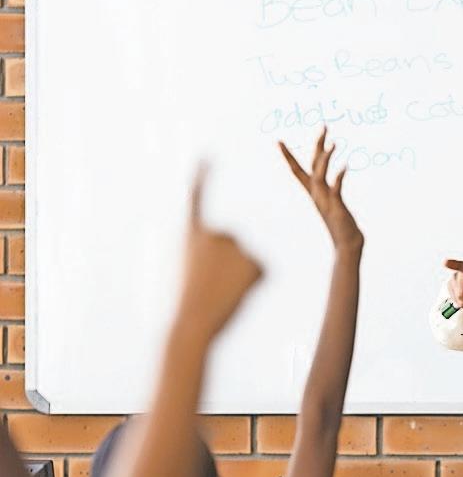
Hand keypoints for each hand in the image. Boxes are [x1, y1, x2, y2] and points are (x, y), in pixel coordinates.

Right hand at [176, 165, 262, 340]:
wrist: (192, 322)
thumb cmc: (187, 302)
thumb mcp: (188, 271)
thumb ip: (204, 254)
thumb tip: (230, 254)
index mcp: (192, 232)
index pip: (198, 196)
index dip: (203, 175)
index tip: (206, 153)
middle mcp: (216, 232)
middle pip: (232, 243)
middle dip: (227, 264)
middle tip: (211, 283)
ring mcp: (237, 245)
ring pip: (246, 260)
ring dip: (239, 276)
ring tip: (222, 290)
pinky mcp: (257, 261)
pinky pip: (260, 272)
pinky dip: (253, 284)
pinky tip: (237, 292)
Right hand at [279, 127, 363, 253]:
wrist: (347, 245)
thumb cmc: (343, 226)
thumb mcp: (334, 204)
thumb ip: (332, 193)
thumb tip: (334, 182)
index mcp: (314, 192)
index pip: (297, 170)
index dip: (288, 156)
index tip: (278, 141)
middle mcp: (317, 194)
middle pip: (312, 165)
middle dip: (318, 145)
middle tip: (324, 126)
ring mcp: (325, 200)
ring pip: (319, 174)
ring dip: (325, 158)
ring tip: (334, 142)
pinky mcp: (336, 207)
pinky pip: (335, 189)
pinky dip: (338, 177)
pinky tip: (345, 166)